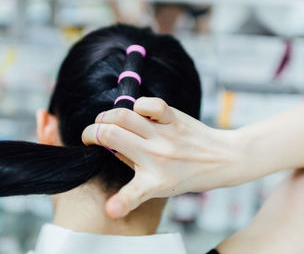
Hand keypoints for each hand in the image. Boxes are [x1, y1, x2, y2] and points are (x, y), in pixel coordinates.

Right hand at [82, 97, 242, 218]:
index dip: (120, 204)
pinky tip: (136, 112)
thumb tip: (108, 143)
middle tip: (91, 135)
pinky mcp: (174, 119)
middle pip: (110, 134)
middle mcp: (157, 157)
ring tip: (105, 121)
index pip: (135, 195)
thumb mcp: (160, 181)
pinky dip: (137, 105)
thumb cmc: (188, 173)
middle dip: (91, 131)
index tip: (111, 210)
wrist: (223, 159)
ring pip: (123, 116)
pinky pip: (149, 105)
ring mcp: (165, 136)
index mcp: (154, 181)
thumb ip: (132, 164)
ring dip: (106, 116)